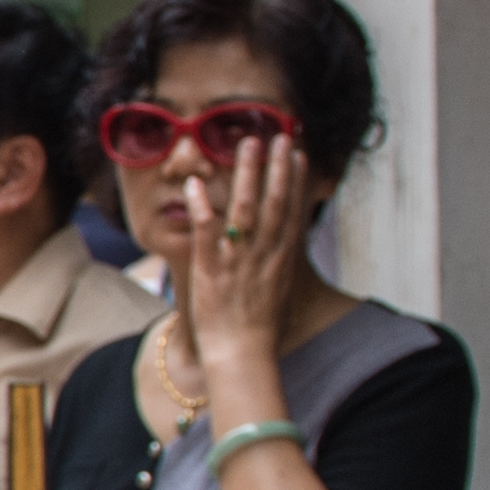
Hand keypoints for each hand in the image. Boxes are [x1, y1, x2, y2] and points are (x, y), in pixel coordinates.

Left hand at [176, 133, 314, 373]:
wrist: (243, 355)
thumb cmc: (259, 329)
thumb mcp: (279, 289)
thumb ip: (279, 262)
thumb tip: (281, 245)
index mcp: (281, 258)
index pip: (291, 210)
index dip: (294, 179)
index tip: (296, 153)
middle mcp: (264, 254)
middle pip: (274, 202)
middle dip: (276, 166)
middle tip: (277, 134)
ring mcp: (239, 260)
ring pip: (244, 209)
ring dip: (245, 174)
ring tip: (245, 144)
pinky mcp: (212, 269)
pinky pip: (206, 233)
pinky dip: (200, 208)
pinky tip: (193, 185)